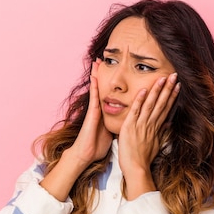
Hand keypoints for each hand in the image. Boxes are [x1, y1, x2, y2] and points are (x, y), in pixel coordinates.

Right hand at [39, 60, 111, 200]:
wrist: (86, 155)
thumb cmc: (97, 147)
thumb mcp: (110, 133)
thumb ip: (116, 126)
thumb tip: (127, 125)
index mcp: (106, 113)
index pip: (111, 95)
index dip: (114, 83)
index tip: (118, 71)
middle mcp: (100, 108)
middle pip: (103, 87)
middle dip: (103, 74)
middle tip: (105, 58)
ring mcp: (95, 109)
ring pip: (98, 88)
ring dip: (97, 74)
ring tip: (98, 61)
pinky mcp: (91, 112)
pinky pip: (94, 96)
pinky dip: (95, 85)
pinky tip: (95, 75)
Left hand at [118, 72, 180, 199]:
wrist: (136, 169)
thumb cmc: (143, 160)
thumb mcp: (155, 145)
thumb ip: (161, 133)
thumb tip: (167, 125)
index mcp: (156, 128)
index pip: (165, 108)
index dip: (171, 96)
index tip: (177, 86)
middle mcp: (150, 125)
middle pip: (161, 103)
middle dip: (168, 89)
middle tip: (174, 76)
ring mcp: (141, 125)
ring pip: (150, 105)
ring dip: (157, 91)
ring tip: (162, 79)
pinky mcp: (130, 127)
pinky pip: (135, 111)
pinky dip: (139, 101)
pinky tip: (144, 90)